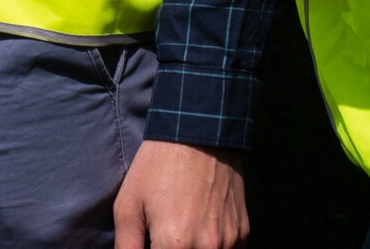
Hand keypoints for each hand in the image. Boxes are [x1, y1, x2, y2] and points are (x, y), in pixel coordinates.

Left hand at [115, 138, 247, 248]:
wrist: (199, 132)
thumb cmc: (157, 167)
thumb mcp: (128, 206)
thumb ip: (126, 247)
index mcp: (174, 245)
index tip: (152, 245)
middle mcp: (207, 248)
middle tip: (164, 240)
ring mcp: (229, 241)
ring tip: (181, 229)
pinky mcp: (243, 232)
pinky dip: (213, 248)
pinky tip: (200, 229)